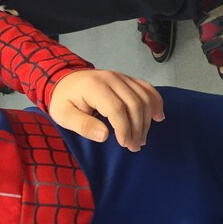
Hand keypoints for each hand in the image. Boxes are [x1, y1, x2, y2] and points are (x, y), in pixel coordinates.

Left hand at [48, 69, 164, 151]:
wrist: (65, 81)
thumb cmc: (64, 100)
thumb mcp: (64, 116)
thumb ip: (83, 126)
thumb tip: (105, 136)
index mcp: (94, 87)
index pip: (117, 108)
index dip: (124, 128)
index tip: (125, 144)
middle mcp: (111, 78)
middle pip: (134, 103)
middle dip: (137, 128)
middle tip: (134, 147)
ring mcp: (121, 77)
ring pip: (143, 97)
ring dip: (146, 120)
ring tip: (141, 139)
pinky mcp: (127, 79)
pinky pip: (147, 88)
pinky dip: (155, 101)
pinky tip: (158, 116)